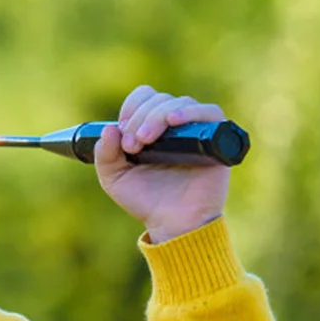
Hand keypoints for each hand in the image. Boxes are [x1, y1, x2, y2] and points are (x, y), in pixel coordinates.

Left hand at [94, 85, 229, 243]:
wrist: (172, 223)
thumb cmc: (145, 200)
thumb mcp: (113, 178)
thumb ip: (104, 154)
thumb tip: (109, 128)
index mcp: (152, 127)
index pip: (145, 97)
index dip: (132, 107)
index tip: (122, 131)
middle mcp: (175, 127)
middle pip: (160, 99)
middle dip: (141, 117)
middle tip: (133, 144)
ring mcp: (196, 132)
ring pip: (181, 103)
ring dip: (158, 115)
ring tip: (146, 140)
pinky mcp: (215, 142)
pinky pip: (211, 114)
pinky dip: (191, 111)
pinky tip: (174, 121)